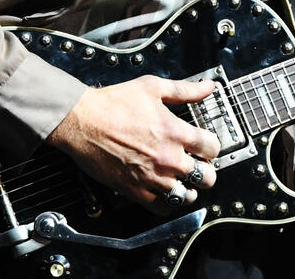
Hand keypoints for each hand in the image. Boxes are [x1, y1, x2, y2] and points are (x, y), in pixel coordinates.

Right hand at [46, 75, 220, 210]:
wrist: (82, 121)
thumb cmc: (113, 104)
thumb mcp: (153, 87)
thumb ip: (185, 90)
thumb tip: (208, 87)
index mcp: (176, 132)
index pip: (213, 148)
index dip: (211, 146)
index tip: (205, 146)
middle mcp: (168, 158)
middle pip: (207, 177)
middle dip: (206, 170)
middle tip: (197, 165)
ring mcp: (153, 177)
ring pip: (188, 196)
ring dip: (188, 188)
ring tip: (182, 179)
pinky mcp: (136, 190)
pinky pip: (164, 208)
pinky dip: (169, 203)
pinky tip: (165, 192)